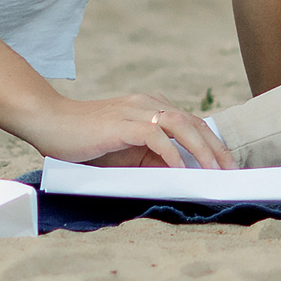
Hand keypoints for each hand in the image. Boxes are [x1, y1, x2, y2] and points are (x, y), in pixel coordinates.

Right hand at [19, 92, 237, 169]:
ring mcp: (133, 112)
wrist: (48, 122)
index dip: (212, 143)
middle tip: (232, 172)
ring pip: (179, 125)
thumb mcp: (125, 152)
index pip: (191, 122)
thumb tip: (182, 177)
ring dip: (201, 150)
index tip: (227, 166)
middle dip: (215, 148)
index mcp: (149, 107)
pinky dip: (171, 154)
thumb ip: (150, 158)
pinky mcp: (120, 124)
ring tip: (215, 172)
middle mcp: (146, 104)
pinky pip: (154, 137)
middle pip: (192, 122)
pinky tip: (182, 171)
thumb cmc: (84, 142)